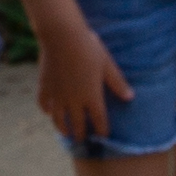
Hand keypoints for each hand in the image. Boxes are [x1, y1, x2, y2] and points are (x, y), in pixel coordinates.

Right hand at [30, 4, 129, 145]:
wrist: (62, 36)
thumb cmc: (88, 48)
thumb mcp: (107, 65)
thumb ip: (117, 83)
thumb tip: (130, 97)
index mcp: (91, 96)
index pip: (99, 120)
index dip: (102, 130)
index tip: (103, 136)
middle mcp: (73, 100)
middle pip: (78, 124)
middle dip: (81, 134)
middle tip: (82, 140)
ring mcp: (57, 95)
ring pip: (59, 119)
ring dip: (63, 128)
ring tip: (66, 133)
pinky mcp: (45, 87)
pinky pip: (44, 104)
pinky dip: (47, 110)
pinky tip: (49, 112)